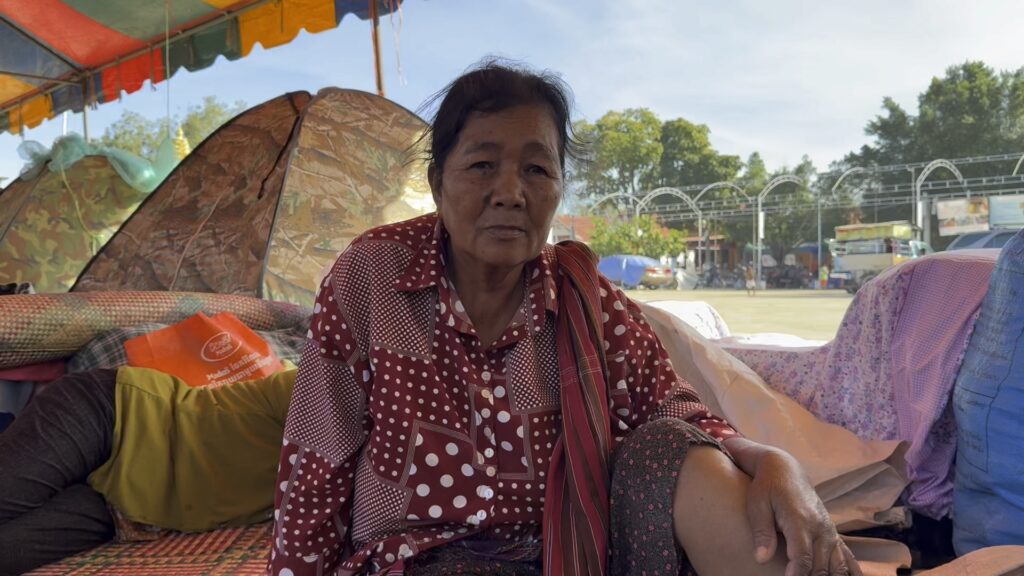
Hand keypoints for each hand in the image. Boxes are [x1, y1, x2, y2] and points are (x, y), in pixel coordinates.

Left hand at [725, 438, 860, 575]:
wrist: (784, 468)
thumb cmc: (766, 487)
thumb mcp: (757, 505)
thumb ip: (761, 532)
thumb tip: (761, 559)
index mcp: (800, 521)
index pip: (803, 556)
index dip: (797, 574)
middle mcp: (820, 527)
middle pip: (821, 565)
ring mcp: (829, 530)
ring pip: (837, 565)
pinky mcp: (832, 532)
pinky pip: (847, 556)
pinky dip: (848, 572)